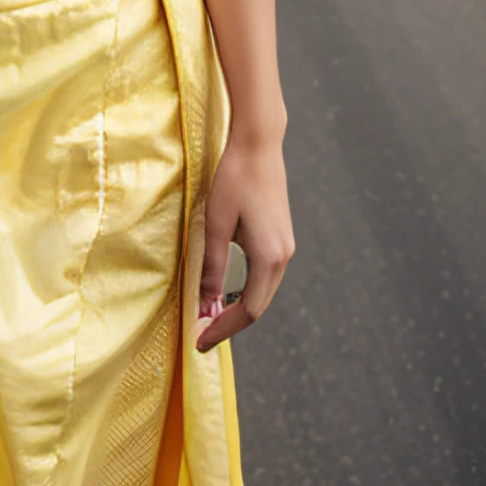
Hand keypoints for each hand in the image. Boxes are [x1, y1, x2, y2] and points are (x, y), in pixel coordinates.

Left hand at [196, 135, 293, 353]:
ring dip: (239, 308)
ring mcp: (285, 247)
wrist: (259, 145)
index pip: (247, 310)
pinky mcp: (281, 237)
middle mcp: (283, 256)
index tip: (200, 340)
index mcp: (269, 257)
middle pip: (258, 306)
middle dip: (230, 323)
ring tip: (210, 316)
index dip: (223, 329)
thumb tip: (206, 303)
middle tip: (202, 335)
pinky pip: (265, 276)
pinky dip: (247, 290)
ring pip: (263, 291)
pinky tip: (227, 291)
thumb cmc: (235, 180)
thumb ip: (212, 266)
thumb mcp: (216, 224)